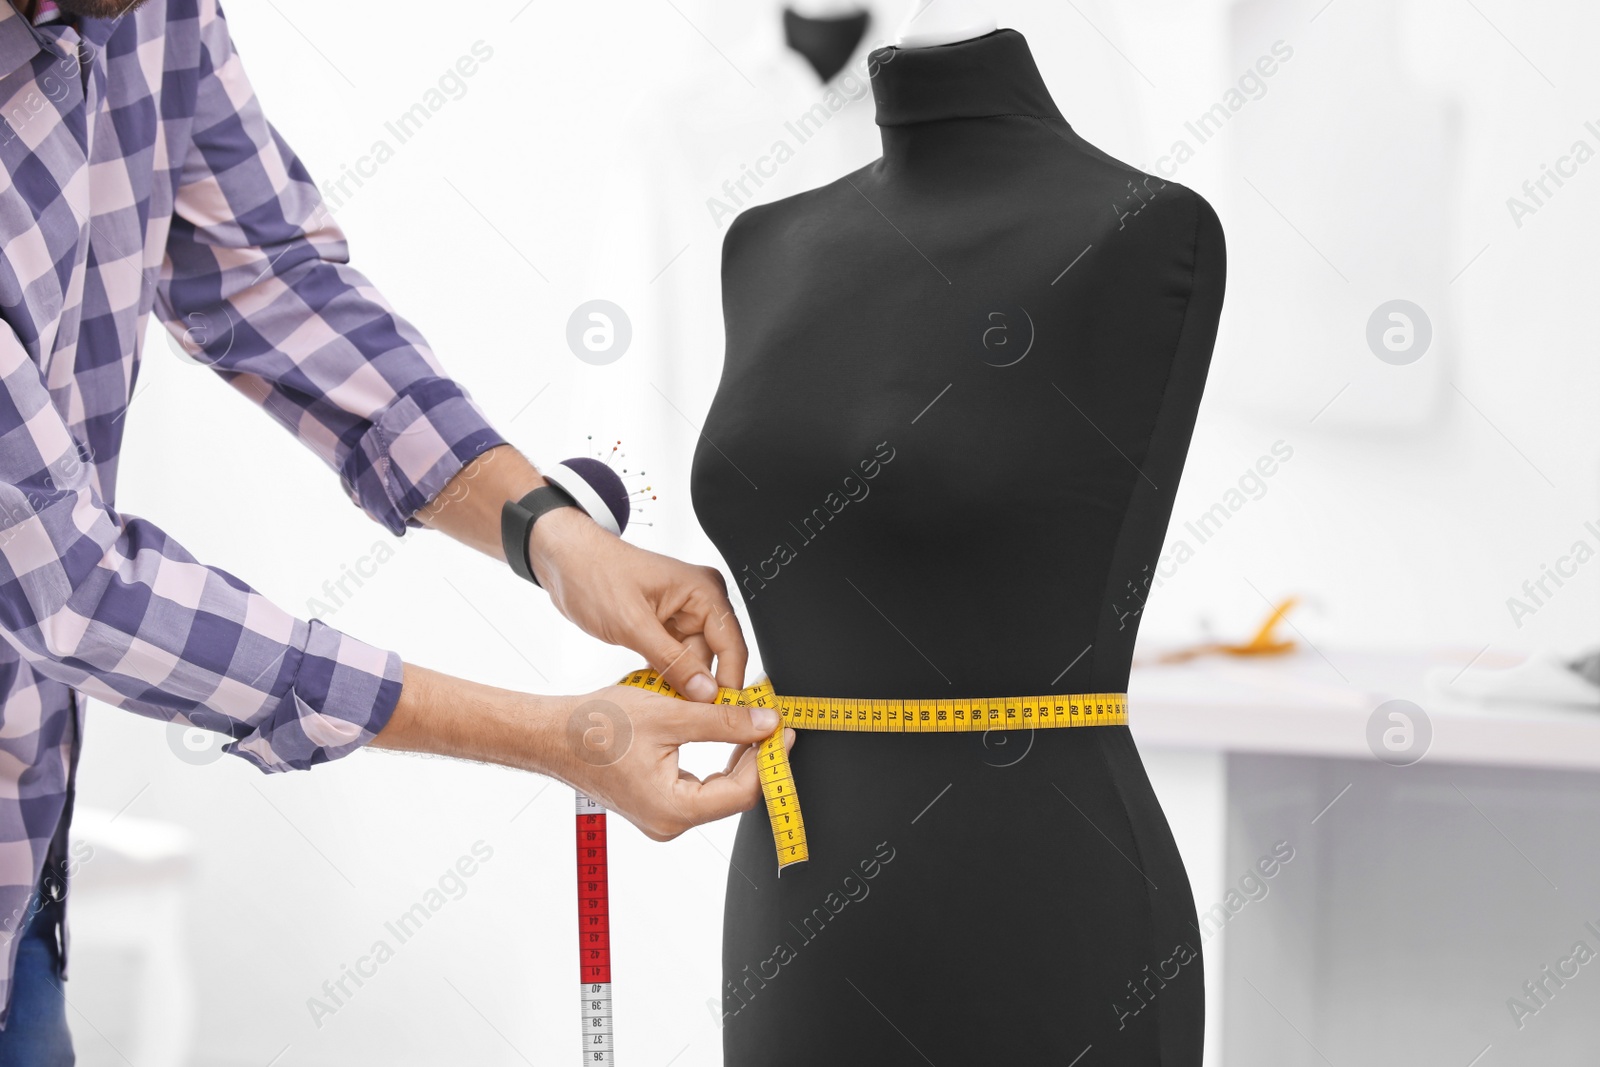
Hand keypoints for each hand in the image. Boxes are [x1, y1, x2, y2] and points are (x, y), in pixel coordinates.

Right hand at [375, 665, 793, 839]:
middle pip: (733, 793)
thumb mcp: (669, 715)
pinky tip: (722, 731)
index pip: (742, 791)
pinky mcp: (654, 803)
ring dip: (736, 755)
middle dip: (756, 757)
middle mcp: (669, 821)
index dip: (769, 760)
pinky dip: (715, 758)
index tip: (785, 730)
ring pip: (717, 789)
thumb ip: (722, 721)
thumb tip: (766, 723)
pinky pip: (698, 785)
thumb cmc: (595, 727)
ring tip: (751, 722)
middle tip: (772, 721)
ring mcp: (661, 815)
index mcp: (673, 809)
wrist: (550, 734)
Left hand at [527, 507, 745, 701]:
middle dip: (699, 686)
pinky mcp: (665, 627)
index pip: (732, 644)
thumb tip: (704, 692)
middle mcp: (700, 602)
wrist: (564, 562)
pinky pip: (677, 660)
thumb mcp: (632, 623)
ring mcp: (682, 615)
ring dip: (678, 684)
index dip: (729, 682)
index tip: (720, 714)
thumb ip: (672, 661)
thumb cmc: (594, 574)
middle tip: (684, 716)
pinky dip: (666, 675)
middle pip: (715, 657)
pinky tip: (653, 690)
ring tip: (660, 703)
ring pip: (694, 663)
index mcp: (703, 591)